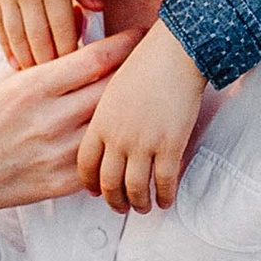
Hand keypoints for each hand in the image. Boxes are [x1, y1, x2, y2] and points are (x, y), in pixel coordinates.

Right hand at [0, 0, 92, 69]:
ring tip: (35, 75)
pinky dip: (6, 45)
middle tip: (57, 80)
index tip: (76, 67)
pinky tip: (14, 63)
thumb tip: (98, 8)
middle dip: (48, 62)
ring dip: (25, 58)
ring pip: (16, 34)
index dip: (69, 52)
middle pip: (38, 37)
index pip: (62, 29)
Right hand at [0, 28, 138, 244]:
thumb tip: (80, 20)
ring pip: (110, 125)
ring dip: (125, 112)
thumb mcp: (3, 82)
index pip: (95, 59)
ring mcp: (56, 154)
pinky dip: (109, 145)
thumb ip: (45, 57)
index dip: (125, 44)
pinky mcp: (60, 182)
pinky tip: (119, 136)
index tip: (141, 34)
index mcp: (31, 87)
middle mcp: (48, 119)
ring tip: (140, 98)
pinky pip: (99, 159)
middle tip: (149, 64)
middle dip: (132, 74)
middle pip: (111, 90)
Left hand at [76, 21, 206, 213]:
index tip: (94, 190)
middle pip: (109, 182)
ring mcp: (143, 143)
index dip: (90, 182)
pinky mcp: (170, 145)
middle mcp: (118, 137)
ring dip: (139, 203)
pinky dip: (165, 196)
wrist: (174, 53)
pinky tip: (166, 200)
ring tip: (144, 207)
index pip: (86, 164)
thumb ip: (106, 114)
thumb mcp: (112, 88)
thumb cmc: (145, 63)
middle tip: (120, 206)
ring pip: (136, 188)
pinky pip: (165, 182)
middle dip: (114, 200)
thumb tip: (108, 132)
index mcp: (100, 122)